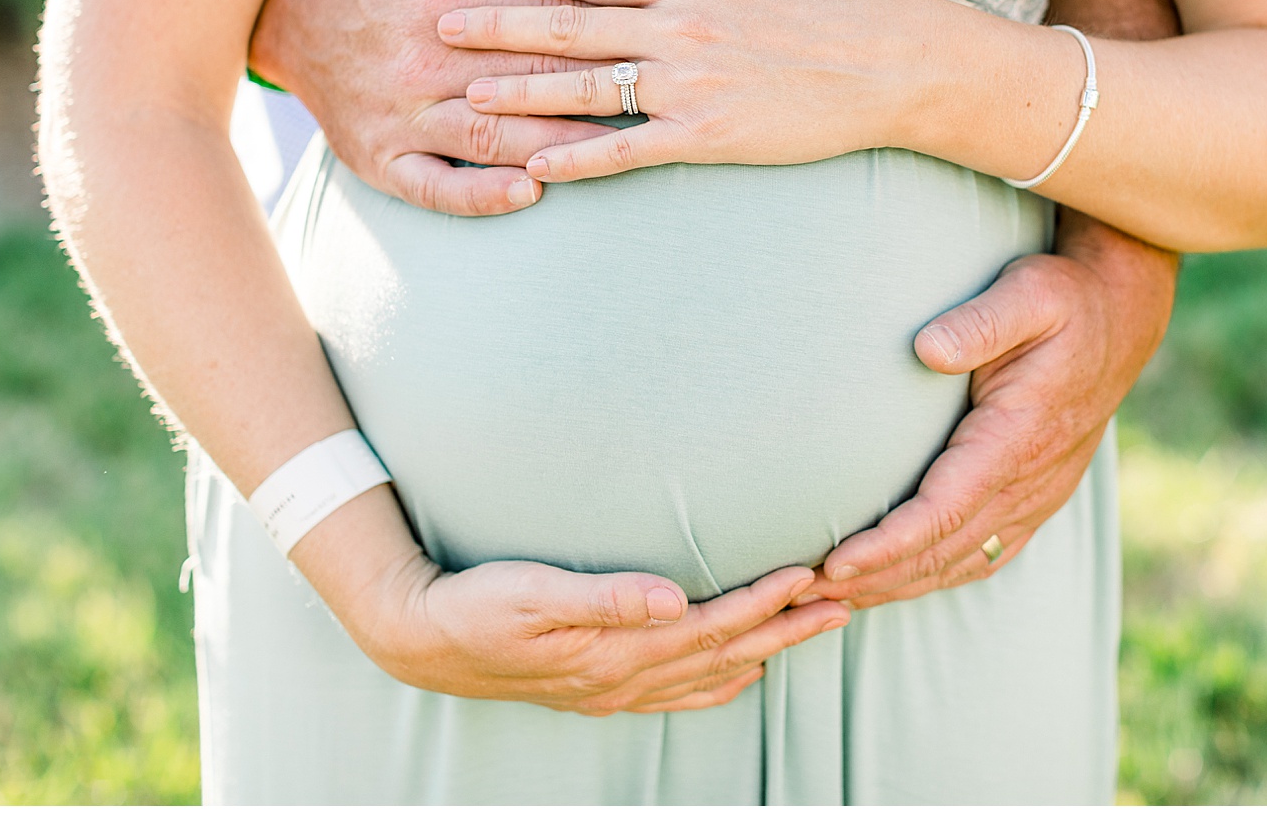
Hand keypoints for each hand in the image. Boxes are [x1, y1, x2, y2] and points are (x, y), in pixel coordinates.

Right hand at [250, 0, 622, 214]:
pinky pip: (435, 186)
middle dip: (589, 93)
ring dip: (550, 145)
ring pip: (488, 136)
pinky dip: (481, 194)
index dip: (599, 41)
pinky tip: (528, 194)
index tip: (648, 52)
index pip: (539, 27)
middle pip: (523, 82)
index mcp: (447, 5)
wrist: (304, 24)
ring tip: (606, 153)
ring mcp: (401, 118)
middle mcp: (423, 64)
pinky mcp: (381, 161)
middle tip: (647, 105)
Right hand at [347, 552, 849, 716]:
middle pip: (725, 654)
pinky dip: (721, 682)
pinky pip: (679, 692)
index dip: (762, 602)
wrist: (422, 640)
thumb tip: (674, 597)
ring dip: (766, 652)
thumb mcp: (533, 593)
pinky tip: (742, 673)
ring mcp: (615, 689)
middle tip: (844, 603)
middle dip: (786, 629)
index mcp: (616, 650)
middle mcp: (625, 677)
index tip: (808, 574)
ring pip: (710, 675)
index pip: (709, 626)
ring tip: (814, 628)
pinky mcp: (601, 687)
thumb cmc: (476, 605)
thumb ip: (605, 596)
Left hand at [437, 0, 945, 182]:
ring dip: (520, 92)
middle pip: (569, 26)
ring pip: (586, 87)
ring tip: (465, 95)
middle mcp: (677, 29)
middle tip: (439, 27)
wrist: (894, 63)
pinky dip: (579, 158)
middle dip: (498, 26)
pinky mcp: (708, 136)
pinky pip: (629, 150)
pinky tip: (535, 165)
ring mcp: (689, 85)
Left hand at [803, 210, 1176, 608]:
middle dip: (875, 580)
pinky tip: (890, 584)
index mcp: (1020, 437)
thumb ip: (981, 321)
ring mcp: (1037, 497)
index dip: (890, 545)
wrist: (1119, 318)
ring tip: (830, 601)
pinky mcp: (1035, 499)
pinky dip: (932, 576)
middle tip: (805, 592)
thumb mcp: (1029, 292)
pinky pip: (981, 555)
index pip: (946, 509)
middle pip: (944, 552)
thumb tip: (926, 349)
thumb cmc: (1064, 299)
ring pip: (961, 563)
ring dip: (897, 587)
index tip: (837, 564)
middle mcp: (1031, 480)